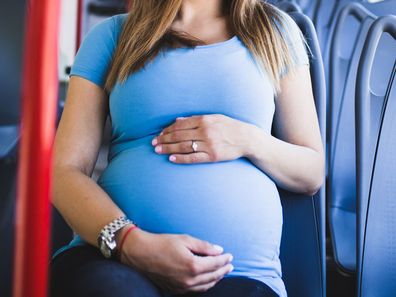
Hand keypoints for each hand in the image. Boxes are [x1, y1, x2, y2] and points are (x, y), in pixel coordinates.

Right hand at [118, 228, 233, 293]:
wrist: (141, 253)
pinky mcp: (176, 290)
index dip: (224, 259)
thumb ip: (204, 246)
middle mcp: (189, 279)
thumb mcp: (185, 239)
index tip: (230, 255)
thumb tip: (219, 250)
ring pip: (206, 285)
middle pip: (213, 276)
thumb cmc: (162, 243)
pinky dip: (206, 285)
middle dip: (223, 270)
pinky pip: (196, 290)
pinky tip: (208, 279)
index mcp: (192, 265)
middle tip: (230, 264)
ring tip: (222, 272)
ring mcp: (182, 287)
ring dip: (216, 278)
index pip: (215, 264)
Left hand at [151, 114, 254, 163]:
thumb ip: (195, 119)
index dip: (167, 130)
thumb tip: (177, 120)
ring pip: (184, 146)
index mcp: (204, 120)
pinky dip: (181, 158)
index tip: (159, 135)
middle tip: (153, 144)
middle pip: (179, 136)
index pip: (180, 125)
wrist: (246, 138)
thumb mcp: (213, 118)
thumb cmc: (229, 127)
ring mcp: (209, 144)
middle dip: (164, 139)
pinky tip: (172, 159)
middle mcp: (205, 131)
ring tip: (158, 151)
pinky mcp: (213, 156)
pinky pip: (193, 158)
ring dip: (169, 148)